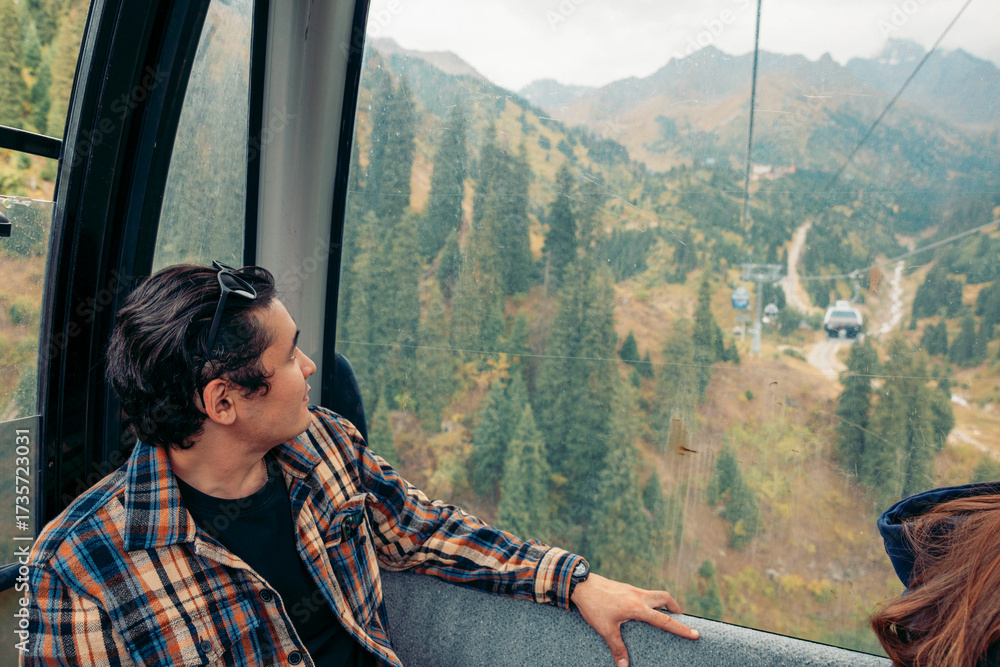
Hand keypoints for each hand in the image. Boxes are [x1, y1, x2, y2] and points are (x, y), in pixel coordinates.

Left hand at [570, 573, 698, 666]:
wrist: (581, 584)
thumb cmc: (594, 606)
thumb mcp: (605, 629)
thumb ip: (617, 647)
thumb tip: (624, 666)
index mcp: (637, 607)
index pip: (664, 620)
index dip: (681, 629)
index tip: (696, 634)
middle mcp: (639, 596)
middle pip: (665, 599)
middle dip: (676, 609)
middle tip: (680, 620)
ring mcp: (633, 590)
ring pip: (656, 594)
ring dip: (664, 603)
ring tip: (664, 614)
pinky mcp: (626, 587)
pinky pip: (644, 593)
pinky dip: (650, 600)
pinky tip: (643, 609)